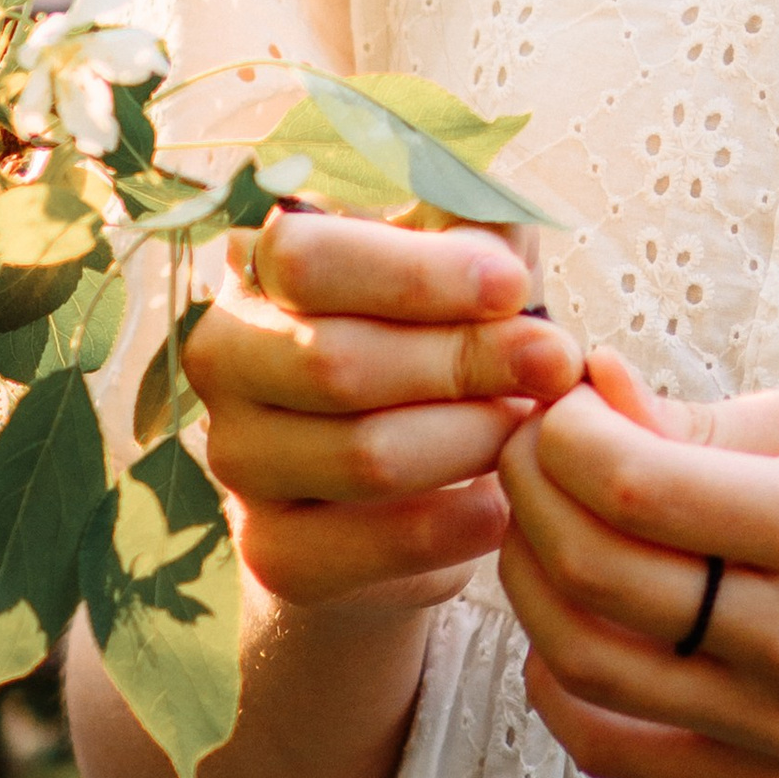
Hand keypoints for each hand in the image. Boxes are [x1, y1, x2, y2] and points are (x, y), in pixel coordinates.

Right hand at [188, 208, 582, 616]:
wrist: (402, 478)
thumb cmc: (438, 333)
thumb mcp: (462, 258)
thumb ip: (477, 228)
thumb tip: (494, 242)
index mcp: (256, 263)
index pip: (305, 258)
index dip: (415, 274)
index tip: (512, 286)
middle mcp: (224, 354)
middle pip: (336, 361)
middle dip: (465, 359)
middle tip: (554, 361)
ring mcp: (236, 457)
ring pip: (364, 455)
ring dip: (472, 438)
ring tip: (527, 424)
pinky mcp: (271, 549)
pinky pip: (376, 543)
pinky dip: (456, 522)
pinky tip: (500, 500)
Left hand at [497, 352, 778, 777]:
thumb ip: (716, 416)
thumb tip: (594, 390)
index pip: (639, 487)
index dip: (564, 433)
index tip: (559, 397)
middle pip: (597, 573)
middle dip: (532, 490)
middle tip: (531, 442)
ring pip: (586, 663)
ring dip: (530, 579)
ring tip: (542, 518)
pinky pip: (616, 751)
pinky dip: (558, 687)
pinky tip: (560, 624)